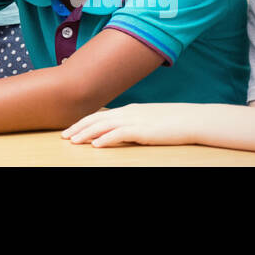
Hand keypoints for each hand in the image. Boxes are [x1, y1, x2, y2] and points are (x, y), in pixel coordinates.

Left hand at [61, 103, 197, 147]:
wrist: (191, 119)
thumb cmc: (171, 121)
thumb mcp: (147, 119)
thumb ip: (132, 122)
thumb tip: (119, 129)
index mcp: (128, 110)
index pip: (99, 115)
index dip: (82, 122)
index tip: (70, 130)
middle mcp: (127, 113)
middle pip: (96, 119)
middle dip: (78, 128)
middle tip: (64, 136)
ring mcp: (134, 120)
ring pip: (103, 126)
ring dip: (86, 134)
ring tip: (74, 141)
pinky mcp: (143, 131)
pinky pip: (120, 134)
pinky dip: (106, 139)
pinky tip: (96, 145)